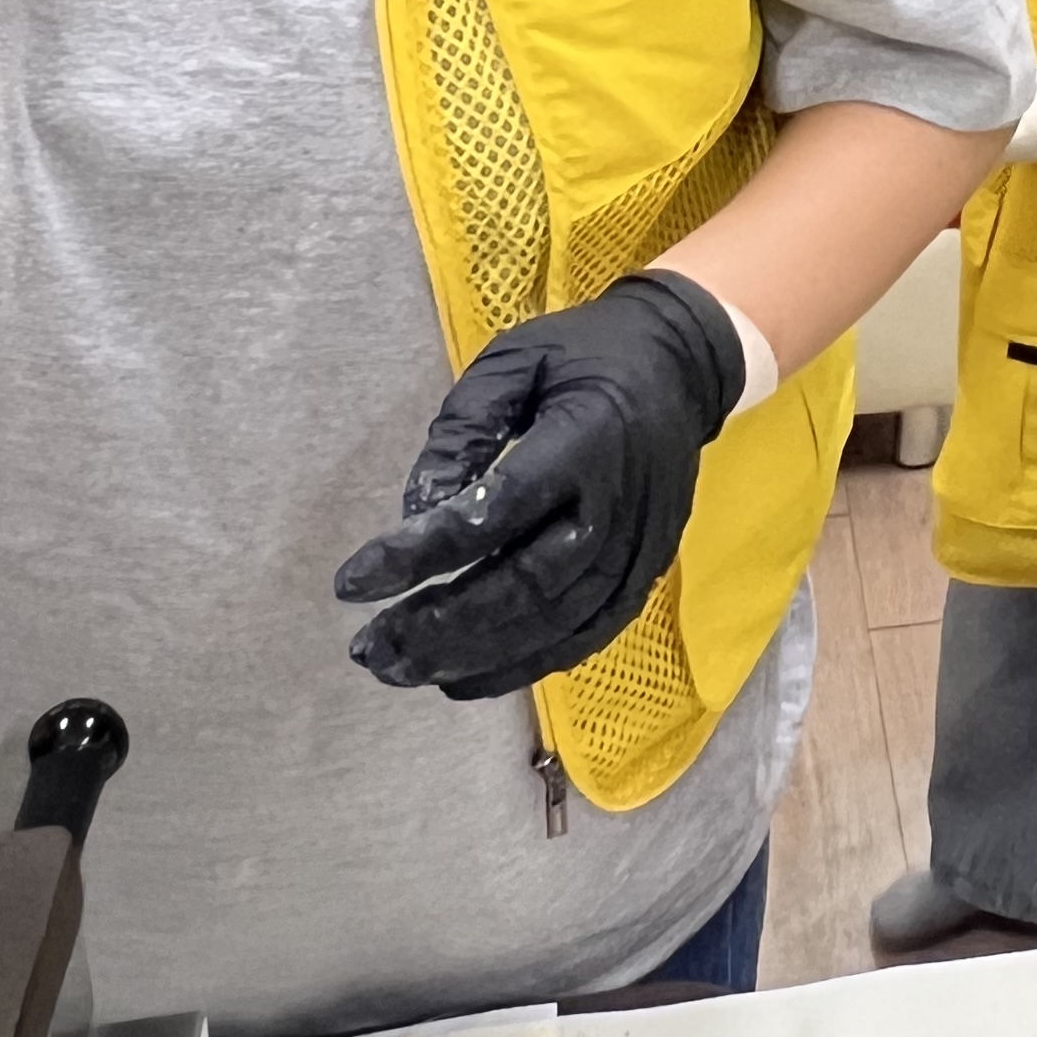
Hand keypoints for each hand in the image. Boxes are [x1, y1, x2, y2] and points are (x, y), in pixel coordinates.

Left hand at [335, 271, 747, 700]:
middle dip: (439, 624)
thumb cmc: (586, 358)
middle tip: (367, 647)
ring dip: (469, 656)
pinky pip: (582, 639)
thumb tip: (414, 514)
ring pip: (550, 624)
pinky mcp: (644, 577)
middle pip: (523, 585)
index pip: (495, 512)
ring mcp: (637, 550)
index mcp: (584, 439)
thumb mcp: (514, 362)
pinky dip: (519, 667)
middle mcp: (617, 506)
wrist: (683, 367)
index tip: (353, 582)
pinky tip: (461, 679)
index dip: (420, 553)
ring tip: (398, 668)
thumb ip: (460, 432)